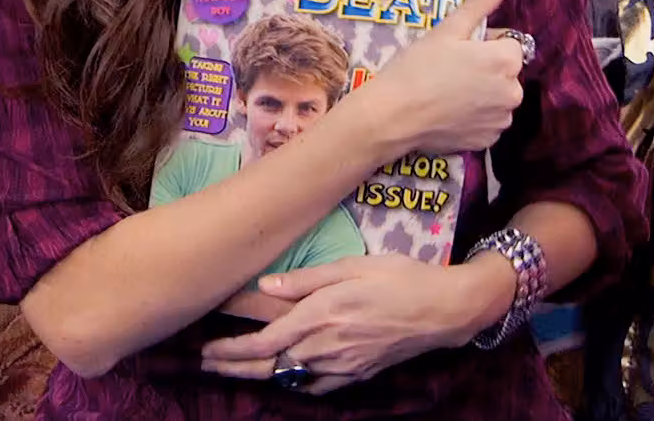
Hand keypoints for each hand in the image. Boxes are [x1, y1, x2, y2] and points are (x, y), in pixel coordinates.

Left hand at [199, 255, 515, 393]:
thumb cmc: (400, 278)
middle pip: (271, 365)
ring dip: (259, 374)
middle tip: (208, 364)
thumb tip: (265, 287)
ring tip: (234, 369)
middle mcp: (328, 346)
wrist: (445, 309)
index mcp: (321, 316)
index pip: (265, 342)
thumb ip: (306, 280)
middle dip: (235, 366)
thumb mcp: (352, 267)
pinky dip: (295, 383)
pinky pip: (319, 385)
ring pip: (290, 376)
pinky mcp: (360, 373)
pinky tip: (284, 377)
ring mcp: (344, 364)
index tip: (208, 351)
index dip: (232, 350)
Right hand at [333, 0, 525, 157]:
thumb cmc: (417, 67)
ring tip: (446, 94)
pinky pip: (487, 122)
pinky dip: (473, 118)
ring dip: (481, 94)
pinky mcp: (487, 141)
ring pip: (496, 97)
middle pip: (505, 72)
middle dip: (485, 70)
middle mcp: (513, 91)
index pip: (507, 43)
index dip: (482, 44)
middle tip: (448, 71)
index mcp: (506, 59)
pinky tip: (448, 114)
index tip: (456, 51)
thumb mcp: (448, 29)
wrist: (392, 116)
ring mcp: (501, 120)